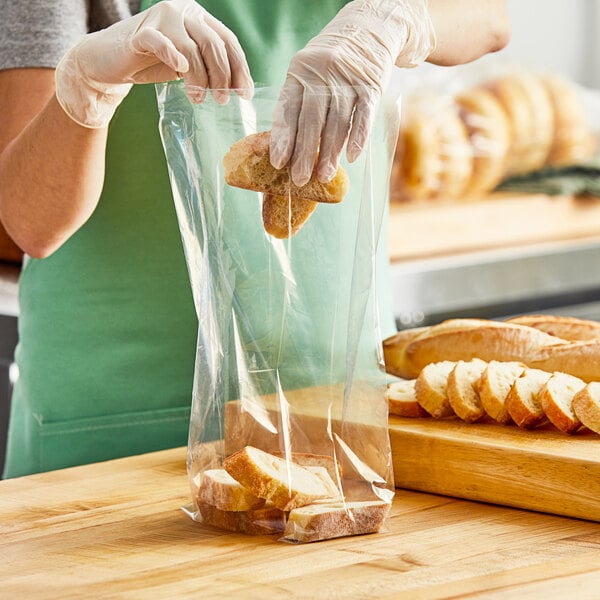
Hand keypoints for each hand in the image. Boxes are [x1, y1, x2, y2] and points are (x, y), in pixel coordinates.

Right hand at [55, 0, 252, 127]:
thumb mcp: (188, 66)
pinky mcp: (140, 33)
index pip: (228, 41)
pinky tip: (180, 69)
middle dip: (222, 75)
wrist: (110, 62)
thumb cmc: (153, 64)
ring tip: (199, 99)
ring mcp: (161, 18)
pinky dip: (172, 55)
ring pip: (190, 48)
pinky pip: (160, 41)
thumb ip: (210, 68)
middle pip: (213, 44)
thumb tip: (239, 90)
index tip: (245, 94)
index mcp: (199, 18)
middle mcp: (183, 12)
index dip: (240, 68)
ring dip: (199, 77)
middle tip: (222, 100)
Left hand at [269, 0, 435, 186]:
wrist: (368, 28)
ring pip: (336, 123)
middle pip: (310, 121)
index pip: (288, 110)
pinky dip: (358, 138)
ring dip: (330, 153)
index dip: (282, 138)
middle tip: (299, 179)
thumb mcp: (308, 72)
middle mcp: (321, 75)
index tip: (278, 162)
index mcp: (299, 73)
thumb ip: (299, 102)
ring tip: (323, 176)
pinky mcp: (370, 86)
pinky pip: (363, 116)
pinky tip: (351, 157)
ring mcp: (346, 80)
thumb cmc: (331, 63)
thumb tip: (289, 147)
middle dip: (303, 153)